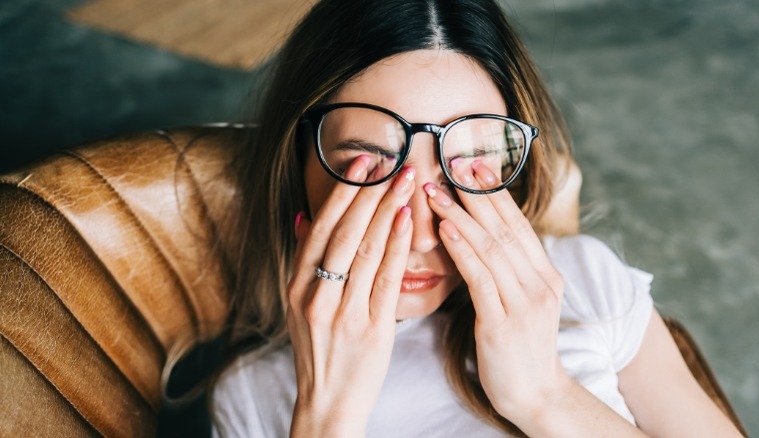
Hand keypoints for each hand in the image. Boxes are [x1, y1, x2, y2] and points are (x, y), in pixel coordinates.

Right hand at [286, 157, 415, 436]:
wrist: (327, 402)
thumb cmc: (319, 350)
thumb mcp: (299, 305)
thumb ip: (302, 261)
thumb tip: (302, 217)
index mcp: (297, 286)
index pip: (319, 228)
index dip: (341, 192)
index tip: (361, 162)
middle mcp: (315, 295)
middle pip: (343, 232)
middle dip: (368, 192)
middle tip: (391, 160)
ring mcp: (342, 312)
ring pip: (365, 250)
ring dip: (387, 209)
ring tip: (406, 179)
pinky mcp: (371, 329)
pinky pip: (385, 279)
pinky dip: (395, 246)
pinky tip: (407, 220)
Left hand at [423, 160, 570, 426]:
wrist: (535, 396)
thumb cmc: (519, 347)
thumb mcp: (521, 302)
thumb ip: (508, 270)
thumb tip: (481, 237)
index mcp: (546, 275)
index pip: (518, 224)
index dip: (495, 193)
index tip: (473, 165)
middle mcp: (541, 283)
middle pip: (505, 227)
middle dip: (477, 193)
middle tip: (452, 162)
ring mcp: (525, 303)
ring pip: (491, 247)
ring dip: (460, 215)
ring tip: (435, 191)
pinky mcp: (504, 323)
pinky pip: (480, 278)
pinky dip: (462, 250)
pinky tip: (444, 230)